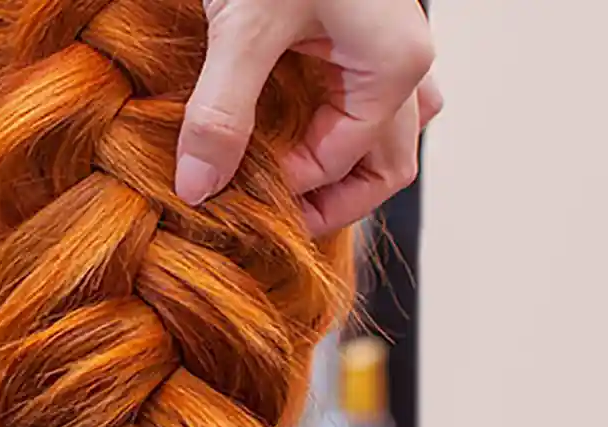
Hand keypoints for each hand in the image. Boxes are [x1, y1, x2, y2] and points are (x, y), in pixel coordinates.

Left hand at [177, 0, 439, 233]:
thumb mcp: (243, 29)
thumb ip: (221, 113)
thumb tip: (198, 191)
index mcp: (395, 66)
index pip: (347, 165)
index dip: (289, 193)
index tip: (228, 201)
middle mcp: (409, 60)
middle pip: (385, 164)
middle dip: (326, 196)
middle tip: (260, 215)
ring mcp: (391, 44)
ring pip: (385, 131)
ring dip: (338, 162)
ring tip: (274, 178)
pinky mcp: (364, 29)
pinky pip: (362, 95)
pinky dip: (329, 121)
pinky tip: (280, 124)